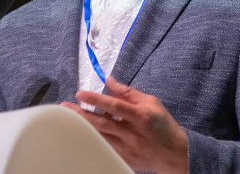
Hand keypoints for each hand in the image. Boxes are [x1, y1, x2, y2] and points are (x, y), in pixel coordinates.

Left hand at [61, 76, 188, 173]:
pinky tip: (81, 134)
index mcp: (140, 115)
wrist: (174, 153)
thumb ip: (128, 92)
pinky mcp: (124, 158)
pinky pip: (104, 148)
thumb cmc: (163, 124)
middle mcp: (132, 132)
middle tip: (65, 107)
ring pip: (100, 137)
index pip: (114, 105)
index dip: (96, 100)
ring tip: (68, 119)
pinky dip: (91, 140)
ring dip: (83, 127)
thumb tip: (109, 81)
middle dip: (81, 114)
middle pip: (102, 122)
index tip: (80, 93)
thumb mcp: (151, 102)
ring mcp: (127, 147)